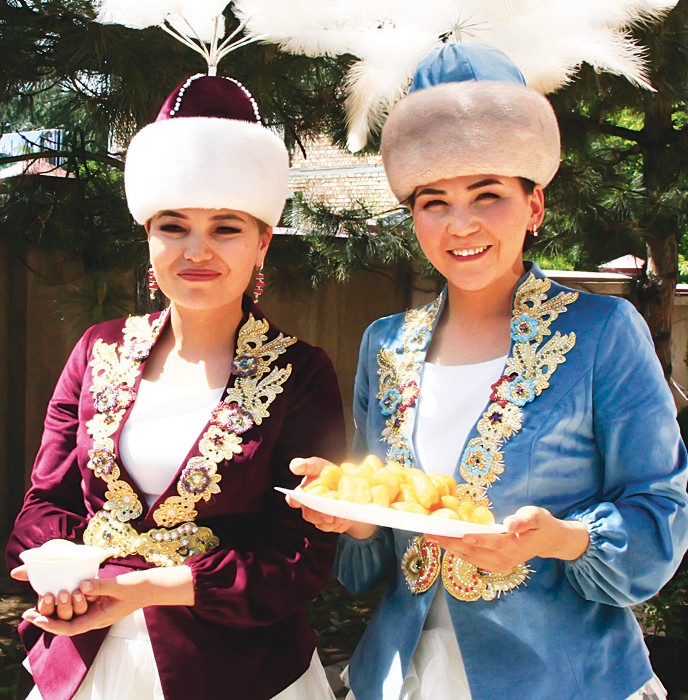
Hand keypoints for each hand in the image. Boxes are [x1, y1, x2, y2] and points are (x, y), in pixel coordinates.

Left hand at [19, 565, 193, 636]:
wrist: (152, 586)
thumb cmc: (138, 587)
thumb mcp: (119, 585)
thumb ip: (100, 586)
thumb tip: (81, 586)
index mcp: (99, 619)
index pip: (69, 628)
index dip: (49, 625)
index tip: (33, 618)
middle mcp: (96, 618)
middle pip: (67, 622)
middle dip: (49, 616)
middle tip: (34, 606)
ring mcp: (97, 611)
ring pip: (72, 614)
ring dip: (59, 606)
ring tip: (46, 595)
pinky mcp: (99, 603)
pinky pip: (80, 604)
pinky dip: (70, 599)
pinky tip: (63, 590)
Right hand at [288, 457, 376, 538]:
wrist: (352, 485)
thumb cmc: (329, 474)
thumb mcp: (319, 466)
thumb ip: (307, 465)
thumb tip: (295, 466)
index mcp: (303, 493)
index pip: (293, 499)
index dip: (294, 500)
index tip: (297, 500)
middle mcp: (309, 508)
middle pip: (309, 514)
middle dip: (316, 513)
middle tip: (325, 511)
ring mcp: (321, 518)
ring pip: (322, 524)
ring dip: (330, 521)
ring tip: (338, 516)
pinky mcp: (334, 525)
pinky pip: (335, 527)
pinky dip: (340, 524)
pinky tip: (345, 518)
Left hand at [426, 506, 589, 572]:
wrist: (548, 540)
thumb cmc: (541, 524)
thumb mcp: (536, 515)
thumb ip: (523, 520)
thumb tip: (511, 524)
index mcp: (516, 546)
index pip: (494, 543)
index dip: (477, 540)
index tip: (461, 535)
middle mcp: (506, 559)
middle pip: (475, 552)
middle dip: (452, 543)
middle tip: (432, 534)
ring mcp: (501, 565)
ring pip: (471, 558)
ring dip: (451, 548)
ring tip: (434, 538)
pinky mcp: (496, 565)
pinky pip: (474, 560)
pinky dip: (459, 553)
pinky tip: (448, 544)